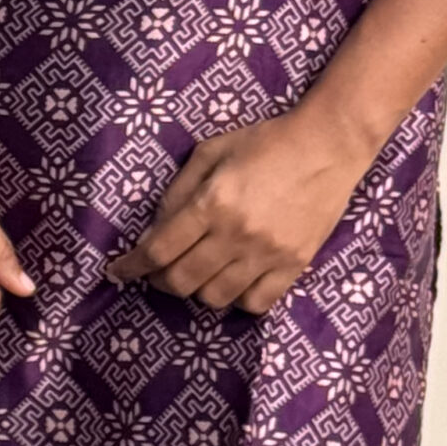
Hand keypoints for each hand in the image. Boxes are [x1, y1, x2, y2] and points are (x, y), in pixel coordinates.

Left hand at [104, 108, 373, 315]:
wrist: (328, 146)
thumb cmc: (266, 142)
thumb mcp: (212, 151)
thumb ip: (179, 190)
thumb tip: (156, 228)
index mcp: (212, 203)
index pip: (159, 249)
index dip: (132, 266)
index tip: (118, 272)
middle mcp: (236, 234)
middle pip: (181, 280)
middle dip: (159, 282)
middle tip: (156, 273)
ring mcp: (267, 254)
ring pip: (215, 297)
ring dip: (196, 291)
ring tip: (197, 275)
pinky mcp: (294, 265)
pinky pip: (256, 303)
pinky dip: (237, 300)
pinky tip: (233, 283)